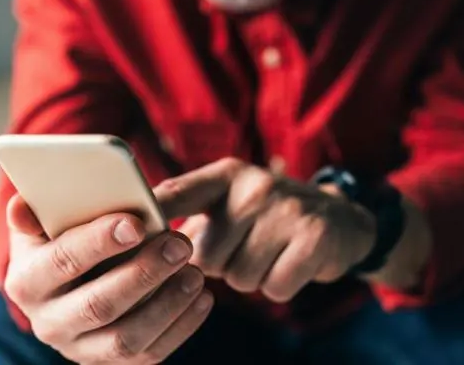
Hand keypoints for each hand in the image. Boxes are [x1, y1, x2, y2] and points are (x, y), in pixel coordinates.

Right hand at [3, 195, 213, 363]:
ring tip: (195, 271)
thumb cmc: (59, 241)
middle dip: (143, 273)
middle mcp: (49, 323)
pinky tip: (202, 297)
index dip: (98, 242)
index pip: (62, 262)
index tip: (136, 223)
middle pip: (98, 305)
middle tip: (179, 244)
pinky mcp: (112, 362)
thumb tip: (22, 203)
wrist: (65, 287)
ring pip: (127, 338)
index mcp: (26, 282)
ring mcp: (81, 349)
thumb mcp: (41, 224)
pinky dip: (181, 326)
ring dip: (167, 304)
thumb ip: (35, 213)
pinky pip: (150, 354)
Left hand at [155, 158, 377, 302]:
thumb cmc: (266, 216)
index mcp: (225, 174)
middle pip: (206, 257)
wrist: (340, 219)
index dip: (148, 216)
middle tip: (245, 246)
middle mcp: (254, 185)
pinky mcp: (314, 237)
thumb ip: (188, 211)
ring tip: (269, 252)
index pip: (176, 194)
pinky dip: (279, 286)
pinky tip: (291, 262)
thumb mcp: (230, 198)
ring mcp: (287, 209)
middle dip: (220, 265)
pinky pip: (273, 288)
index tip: (123, 231)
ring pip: (239, 277)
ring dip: (251, 277)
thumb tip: (137, 243)